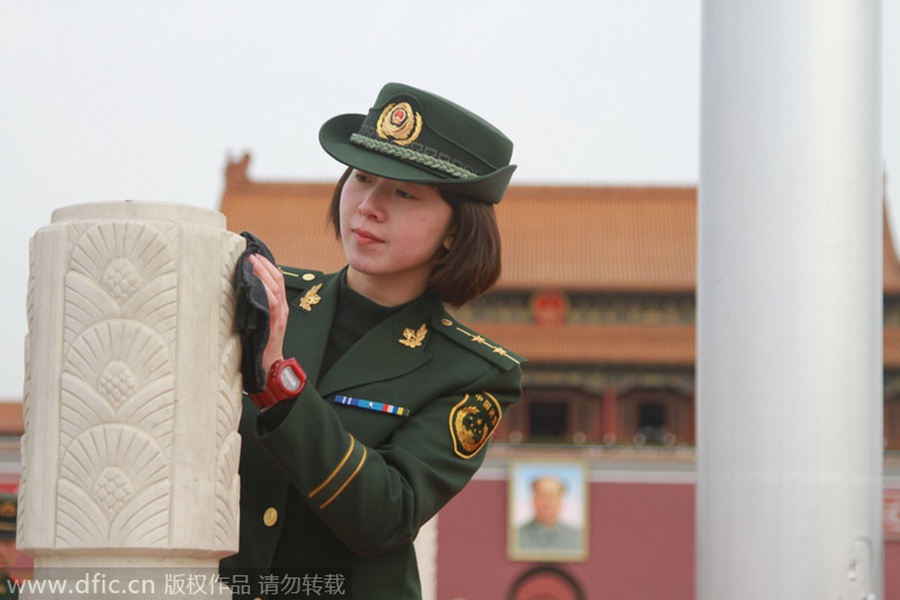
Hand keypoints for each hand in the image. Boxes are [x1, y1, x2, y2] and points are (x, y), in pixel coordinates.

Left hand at [247, 253, 287, 373]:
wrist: (270, 365)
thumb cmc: (261, 345)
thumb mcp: (260, 322)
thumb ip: (255, 307)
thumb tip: (238, 293)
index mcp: (280, 307)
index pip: (278, 280)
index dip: (268, 266)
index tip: (256, 255)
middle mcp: (282, 309)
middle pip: (278, 280)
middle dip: (265, 265)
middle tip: (251, 254)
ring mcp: (279, 316)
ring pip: (275, 288)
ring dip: (264, 272)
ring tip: (251, 262)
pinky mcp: (274, 323)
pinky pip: (272, 303)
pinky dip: (265, 290)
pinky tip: (256, 282)